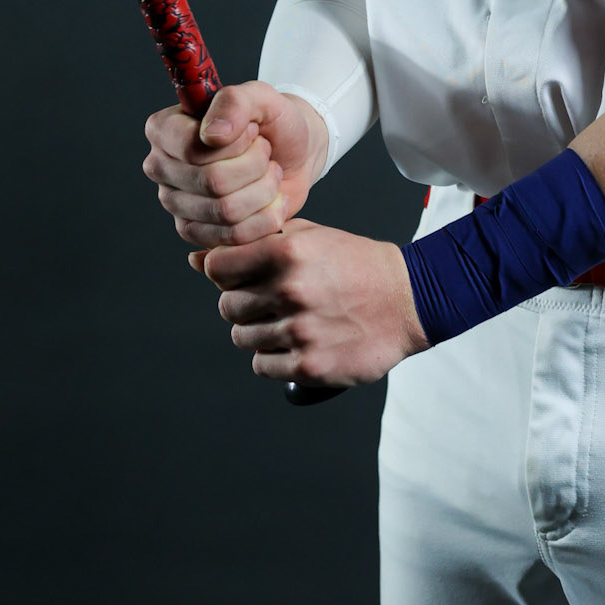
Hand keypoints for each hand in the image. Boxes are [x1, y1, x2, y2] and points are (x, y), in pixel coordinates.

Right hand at [143, 82, 328, 251]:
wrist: (294, 152)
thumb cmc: (272, 120)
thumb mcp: (261, 97)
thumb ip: (234, 102)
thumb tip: (211, 136)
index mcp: (164, 129)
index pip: (193, 150)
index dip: (235, 144)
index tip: (252, 130)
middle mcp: (161, 167)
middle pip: (213, 182)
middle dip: (255, 166)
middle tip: (265, 152)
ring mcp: (175, 204)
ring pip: (226, 211)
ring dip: (264, 190)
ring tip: (269, 173)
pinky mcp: (196, 232)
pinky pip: (234, 236)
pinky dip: (266, 217)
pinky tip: (272, 199)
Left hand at [202, 218, 430, 387]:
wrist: (407, 300)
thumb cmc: (353, 263)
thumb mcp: (307, 237)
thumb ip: (253, 245)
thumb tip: (197, 261)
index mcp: (286, 254)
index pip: (218, 268)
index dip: (224, 272)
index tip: (240, 275)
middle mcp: (290, 292)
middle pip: (227, 306)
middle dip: (244, 302)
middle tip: (272, 299)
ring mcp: (299, 332)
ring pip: (242, 338)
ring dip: (259, 330)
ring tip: (290, 319)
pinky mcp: (310, 366)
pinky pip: (262, 366)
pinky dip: (274, 357)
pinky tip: (297, 341)